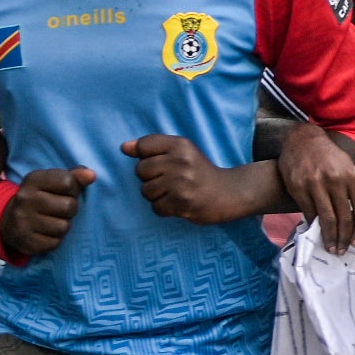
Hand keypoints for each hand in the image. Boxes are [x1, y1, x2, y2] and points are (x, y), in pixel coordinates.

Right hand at [0, 167, 91, 259]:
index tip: (64, 193)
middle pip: (68, 206)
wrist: (9, 221)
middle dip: (70, 210)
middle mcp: (25, 198)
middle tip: (59, 210)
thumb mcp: (55, 182)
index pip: (68, 182)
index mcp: (33, 180)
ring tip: (53, 222)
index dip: (73, 189)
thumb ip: (75, 177)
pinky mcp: (25, 240)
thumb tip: (91, 175)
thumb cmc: (42, 198)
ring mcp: (22, 220)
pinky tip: (45, 233)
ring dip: (63, 226)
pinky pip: (54, 243)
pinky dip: (55, 240)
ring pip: (63, 227)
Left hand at [123, 135, 271, 226]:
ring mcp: (181, 182)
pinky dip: (165, 209)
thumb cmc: (200, 171)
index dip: (146, 157)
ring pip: (146, 190)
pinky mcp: (182, 202)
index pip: (144, 145)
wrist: (230, 192)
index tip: (163, 163)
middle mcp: (181, 161)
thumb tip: (124, 147)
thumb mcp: (181, 151)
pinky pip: (156, 207)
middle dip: (151, 178)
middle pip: (141, 170)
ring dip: (157, 195)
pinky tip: (178, 203)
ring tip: (175, 193)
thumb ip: (152, 147)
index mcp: (181, 145)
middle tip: (171, 180)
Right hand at [274, 120, 354, 249]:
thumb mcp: (347, 167)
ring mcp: (316, 184)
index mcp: (352, 177)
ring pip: (326, 219)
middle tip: (342, 250)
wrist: (302, 139)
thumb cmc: (328, 156)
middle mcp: (335, 181)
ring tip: (330, 247)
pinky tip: (315, 232)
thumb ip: (353, 189)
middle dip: (344, 238)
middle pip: (344, 218)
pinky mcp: (298, 187)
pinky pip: (308, 212)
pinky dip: (313, 225)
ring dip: (329, 237)